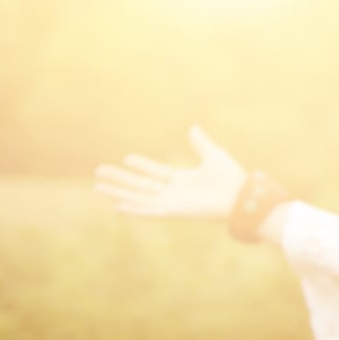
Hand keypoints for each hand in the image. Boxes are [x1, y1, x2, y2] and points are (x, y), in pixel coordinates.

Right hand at [94, 125, 247, 219]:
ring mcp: (172, 203)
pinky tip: (116, 205)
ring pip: (138, 197)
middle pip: (140, 185)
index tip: (126, 158)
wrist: (241, 196)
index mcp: (183, 180)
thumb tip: (193, 127)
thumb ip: (200, 143)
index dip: (141, 165)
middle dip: (120, 179)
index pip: (156, 172)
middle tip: (99, 172)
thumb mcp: (213, 155)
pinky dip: (133, 209)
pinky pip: (149, 211)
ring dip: (118, 192)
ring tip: (98, 187)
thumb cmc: (231, 177)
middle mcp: (174, 193)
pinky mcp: (174, 212)